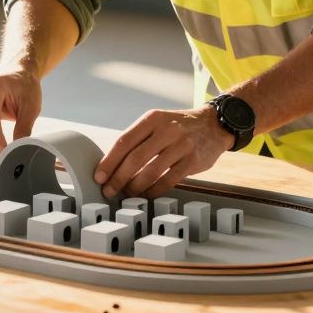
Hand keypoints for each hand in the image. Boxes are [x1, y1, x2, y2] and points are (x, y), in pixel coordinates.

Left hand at [93, 105, 233, 198]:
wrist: (214, 124)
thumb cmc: (179, 126)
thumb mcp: (158, 122)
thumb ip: (139, 139)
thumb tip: (112, 164)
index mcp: (152, 118)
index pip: (124, 141)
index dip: (109, 161)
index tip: (99, 176)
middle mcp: (167, 130)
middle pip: (135, 158)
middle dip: (118, 178)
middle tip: (109, 190)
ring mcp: (181, 145)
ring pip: (151, 171)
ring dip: (135, 187)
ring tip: (127, 193)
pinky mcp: (193, 160)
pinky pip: (168, 180)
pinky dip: (154, 190)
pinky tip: (146, 194)